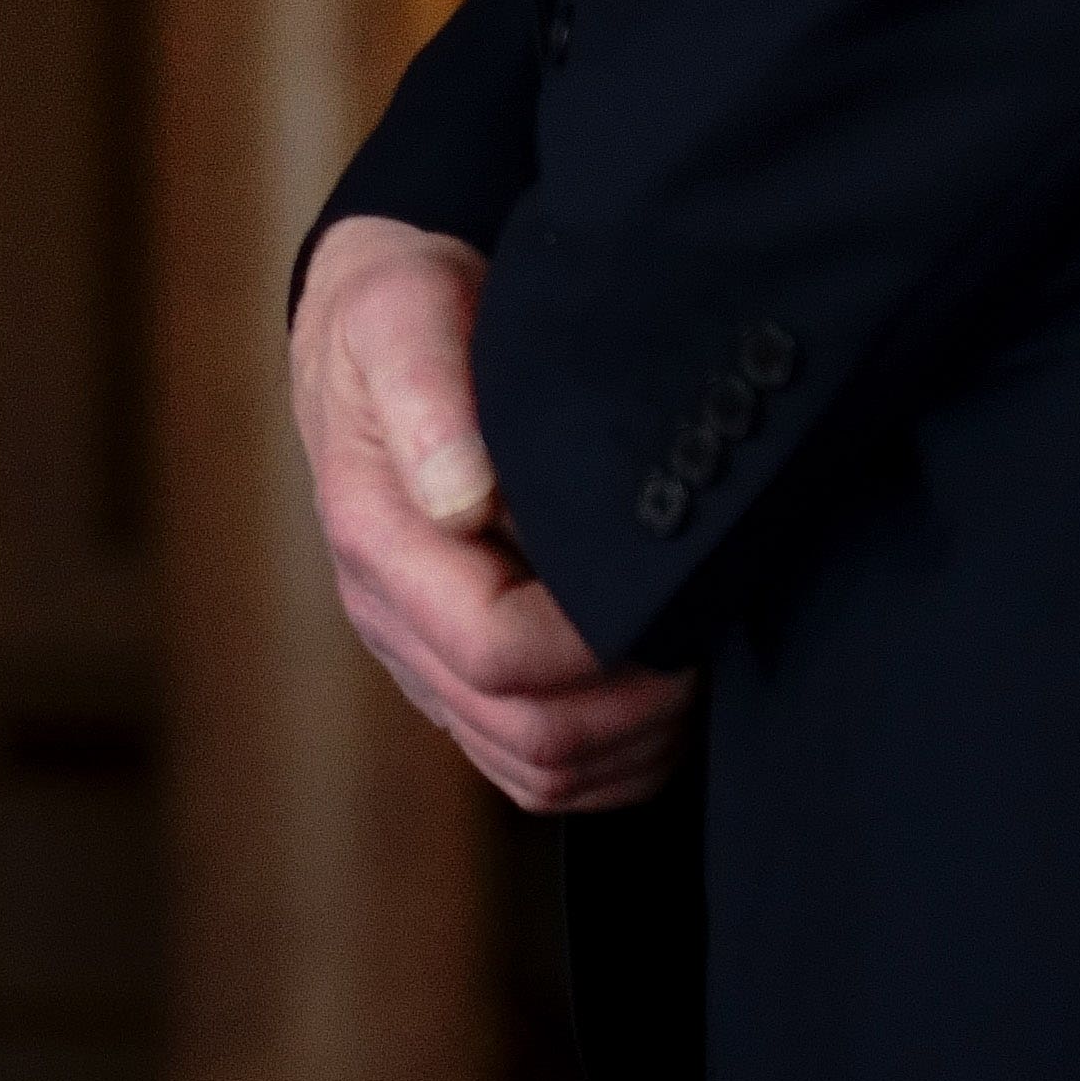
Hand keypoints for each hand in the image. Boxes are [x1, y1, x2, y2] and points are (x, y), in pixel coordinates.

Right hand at [293, 213, 698, 809]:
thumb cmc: (403, 312)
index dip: (594, 645)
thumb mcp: (405, 311)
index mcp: (375, 537)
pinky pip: (533, 768)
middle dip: (633, 708)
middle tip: (705, 638)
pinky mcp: (452, 672)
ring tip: (690, 666)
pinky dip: (611, 758)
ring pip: (534, 769)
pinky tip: (655, 694)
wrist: (376, 327)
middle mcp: (386, 614)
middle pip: (523, 733)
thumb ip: (428, 394)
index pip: (491, 648)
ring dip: (630, 744)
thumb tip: (463, 494)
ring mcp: (418, 653)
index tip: (666, 596)